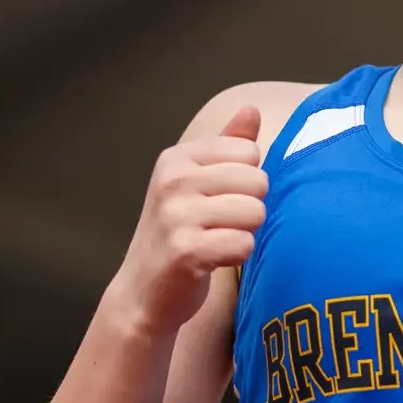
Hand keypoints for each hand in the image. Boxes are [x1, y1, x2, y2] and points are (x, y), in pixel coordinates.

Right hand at [112, 106, 266, 334]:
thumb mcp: (196, 182)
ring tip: (215, 240)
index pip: (250, 153)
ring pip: (255, 212)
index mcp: (176, 158)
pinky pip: (244, 244)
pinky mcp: (185, 250)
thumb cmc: (179, 233)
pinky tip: (213, 259)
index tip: (218, 200)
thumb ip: (227, 145)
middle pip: (258, 181)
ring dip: (245, 233)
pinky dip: (238, 256)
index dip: (247, 182)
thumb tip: (251, 109)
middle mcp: (172, 180)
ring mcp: (176, 215)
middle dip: (249, 208)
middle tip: (218, 225)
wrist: (144, 293)